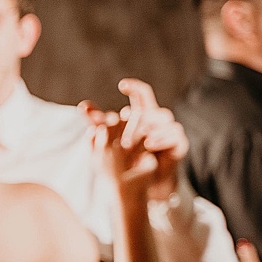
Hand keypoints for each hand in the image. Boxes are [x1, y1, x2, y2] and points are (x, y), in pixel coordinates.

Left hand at [81, 80, 186, 200]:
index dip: (135, 87)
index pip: (142, 93)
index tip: (122, 85)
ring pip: (164, 120)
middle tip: (123, 117)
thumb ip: (99, 121)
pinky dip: (162, 139)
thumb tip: (82, 105)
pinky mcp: (179, 142)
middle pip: (151, 109)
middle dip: (137, 115)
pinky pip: (174, 136)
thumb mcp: (112, 136)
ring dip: (150, 127)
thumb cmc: (130, 153)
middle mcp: (159, 117)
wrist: (146, 176)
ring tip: (136, 135)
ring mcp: (170, 128)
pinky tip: (150, 144)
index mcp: (144, 112)